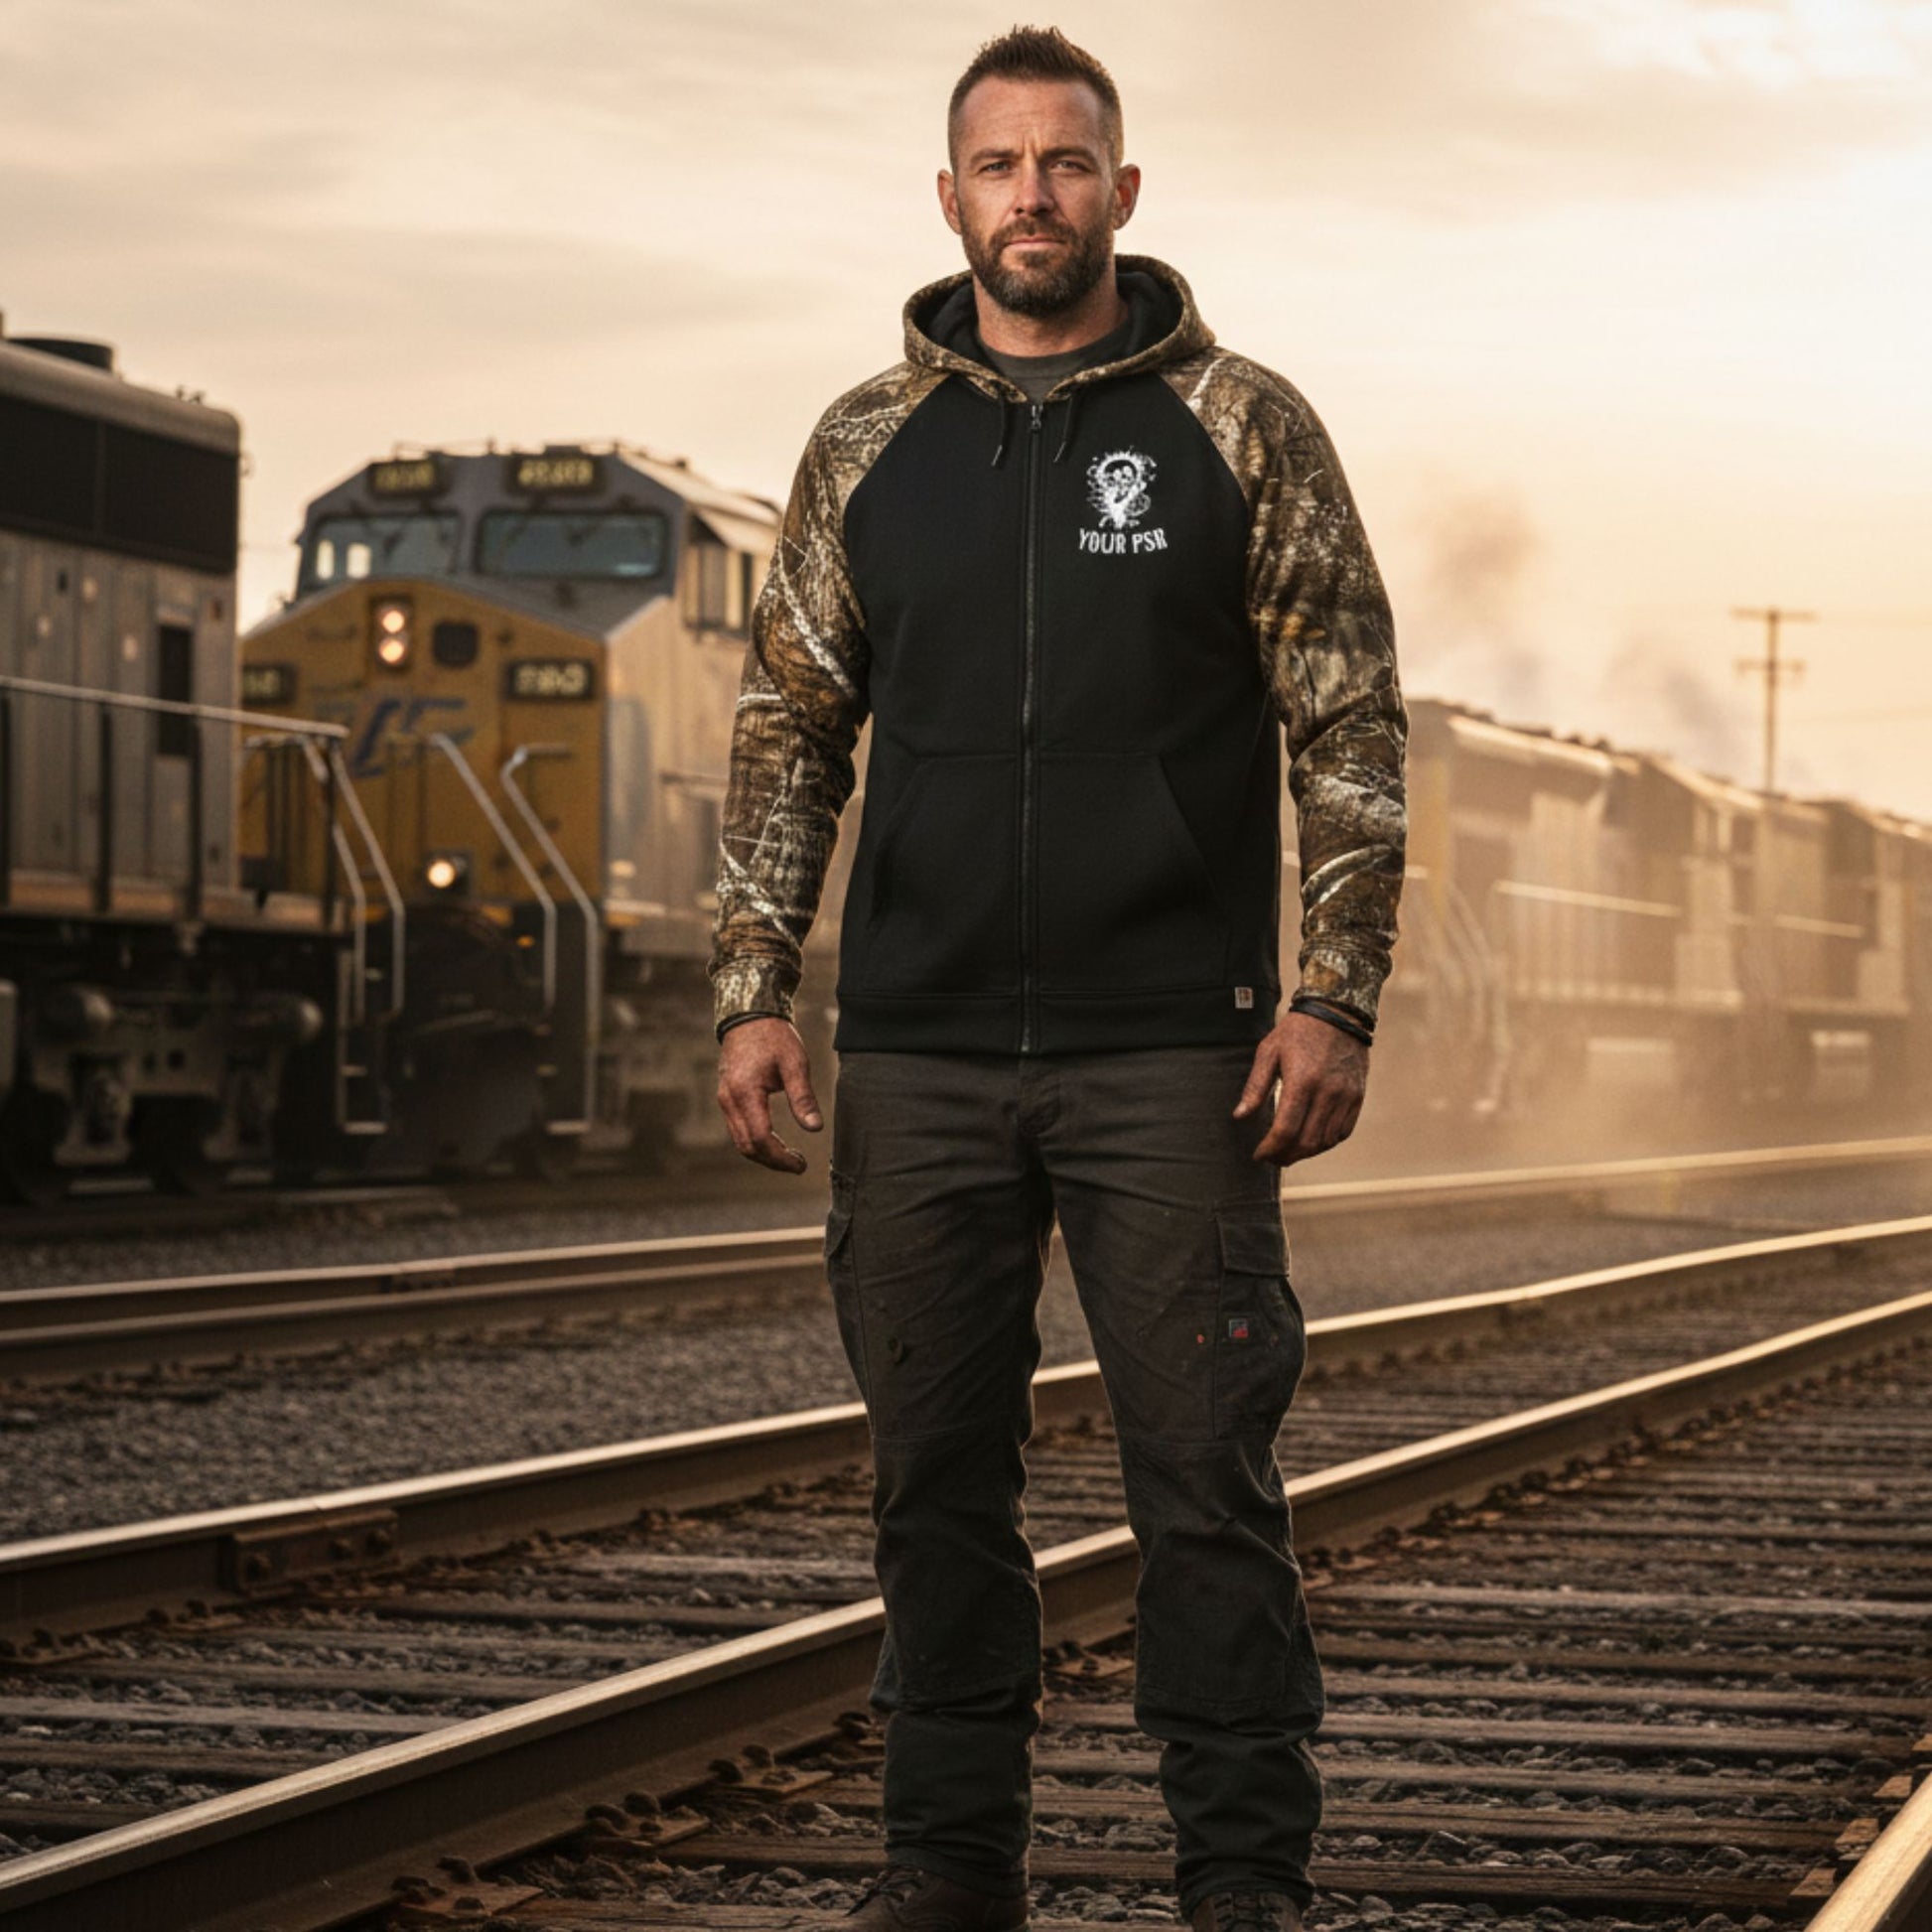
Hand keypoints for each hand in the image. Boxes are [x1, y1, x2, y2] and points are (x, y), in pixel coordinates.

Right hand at [716, 1018, 822, 1173]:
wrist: (749, 1016)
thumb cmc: (774, 1037)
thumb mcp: (795, 1063)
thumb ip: (803, 1097)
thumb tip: (815, 1128)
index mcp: (745, 1093)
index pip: (761, 1138)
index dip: (781, 1158)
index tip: (802, 1165)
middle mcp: (729, 1100)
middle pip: (747, 1146)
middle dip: (773, 1161)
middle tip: (799, 1164)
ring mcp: (725, 1100)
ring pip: (740, 1141)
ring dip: (764, 1154)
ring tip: (790, 1156)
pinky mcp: (727, 1098)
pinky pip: (738, 1129)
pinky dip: (756, 1141)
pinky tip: (776, 1141)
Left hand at [1234, 1011, 1369, 1167]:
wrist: (1337, 1013)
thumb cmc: (1297, 1031)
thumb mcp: (1268, 1052)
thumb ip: (1255, 1087)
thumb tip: (1239, 1116)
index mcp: (1302, 1081)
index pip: (1285, 1130)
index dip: (1270, 1149)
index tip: (1259, 1155)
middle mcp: (1327, 1092)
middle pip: (1307, 1142)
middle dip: (1286, 1156)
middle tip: (1272, 1158)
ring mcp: (1346, 1096)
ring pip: (1326, 1141)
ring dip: (1305, 1153)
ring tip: (1288, 1152)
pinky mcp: (1357, 1097)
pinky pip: (1343, 1132)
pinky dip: (1326, 1143)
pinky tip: (1311, 1141)